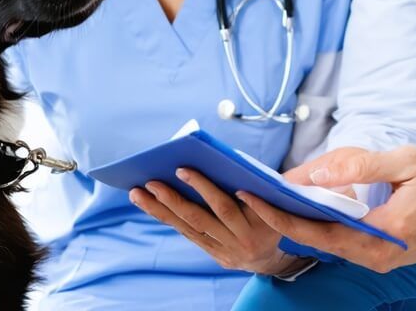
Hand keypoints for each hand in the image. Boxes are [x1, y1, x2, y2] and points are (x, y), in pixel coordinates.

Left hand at [130, 168, 309, 275]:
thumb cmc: (274, 211)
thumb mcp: (277, 199)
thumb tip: (226, 159)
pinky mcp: (214, 255)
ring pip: (189, 228)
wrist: (275, 256)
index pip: (226, 206)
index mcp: (258, 224)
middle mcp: (240, 241)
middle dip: (174, 199)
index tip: (182, 170)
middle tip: (152, 181)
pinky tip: (149, 204)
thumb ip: (256, 183)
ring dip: (161, 209)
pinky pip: (188, 234)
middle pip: (201, 218)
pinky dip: (167, 218)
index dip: (204, 189)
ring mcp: (225, 251)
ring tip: (138, 193)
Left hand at [239, 145, 415, 272]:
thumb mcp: (406, 162)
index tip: (254, 198)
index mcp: (384, 231)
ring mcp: (376, 260)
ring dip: (296, 223)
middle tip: (250, 195)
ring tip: (267, 198)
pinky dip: (316, 227)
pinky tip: (299, 209)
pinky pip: (338, 244)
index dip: (283, 216)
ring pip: (325, 244)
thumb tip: (318, 176)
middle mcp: (377, 254)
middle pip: (316, 241)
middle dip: (280, 218)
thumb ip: (362, 166)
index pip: (321, 230)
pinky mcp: (376, 258)